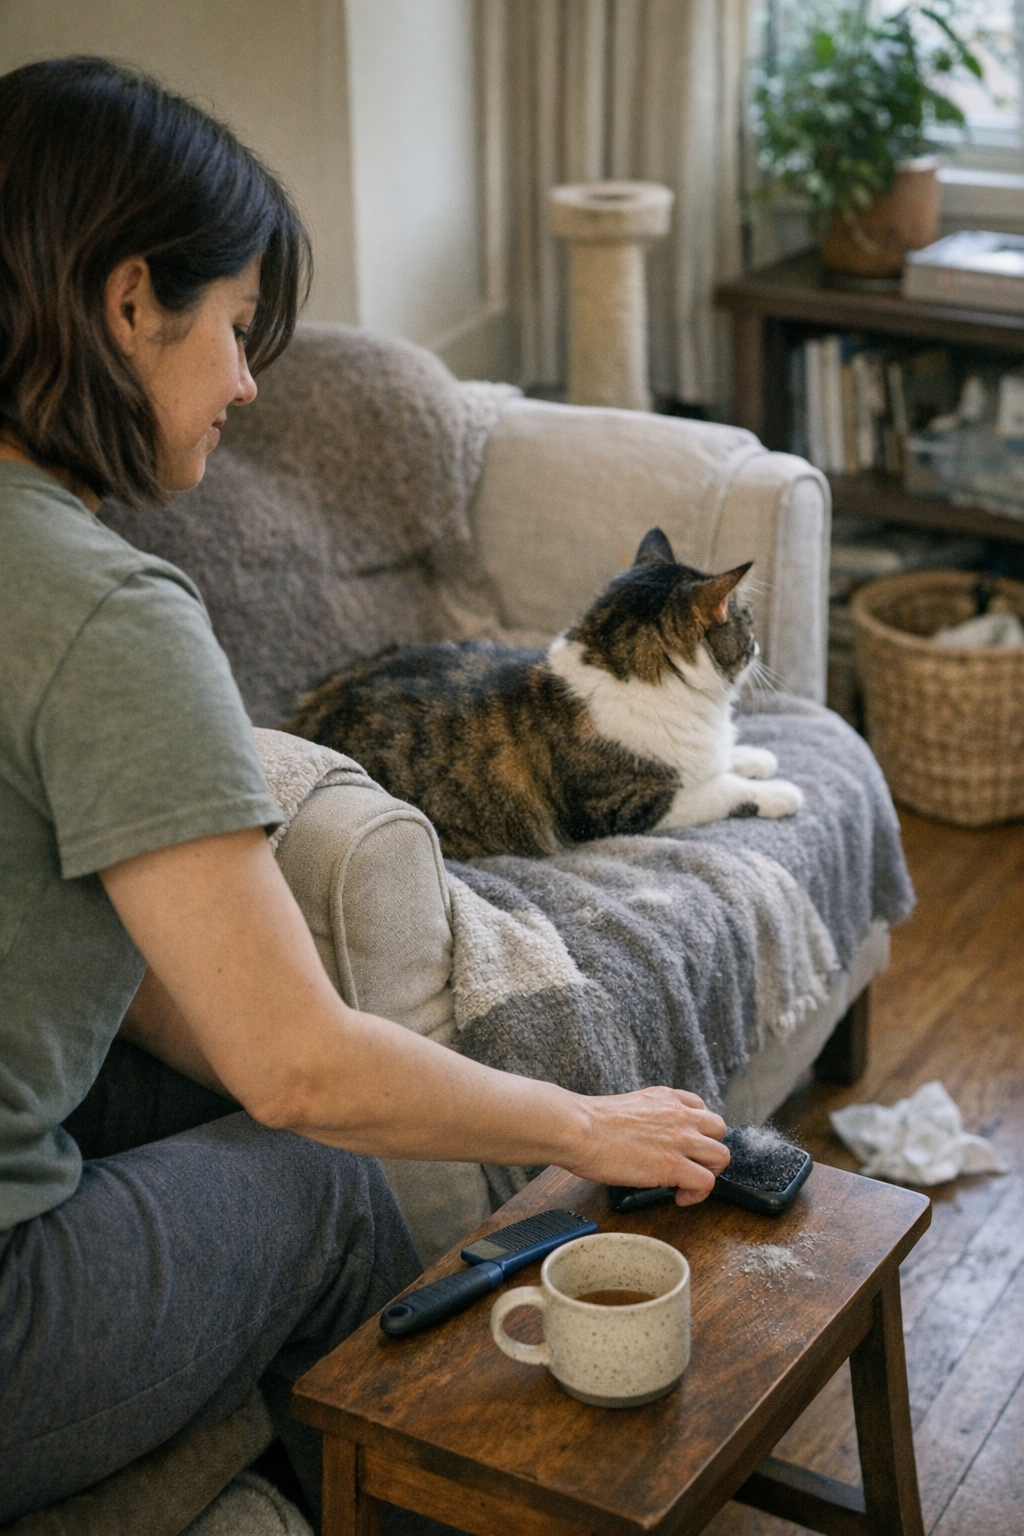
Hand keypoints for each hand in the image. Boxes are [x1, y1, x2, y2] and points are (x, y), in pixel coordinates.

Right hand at [566, 1087, 729, 1205]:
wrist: (578, 1129)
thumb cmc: (589, 1122)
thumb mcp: (629, 1106)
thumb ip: (647, 1116)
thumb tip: (645, 1136)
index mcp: (665, 1097)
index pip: (701, 1108)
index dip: (698, 1130)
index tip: (686, 1145)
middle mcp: (679, 1114)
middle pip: (719, 1131)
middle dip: (709, 1150)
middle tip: (692, 1165)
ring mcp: (680, 1139)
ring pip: (721, 1156)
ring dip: (709, 1172)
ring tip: (689, 1183)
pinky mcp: (673, 1165)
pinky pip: (706, 1182)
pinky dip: (698, 1194)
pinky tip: (680, 1197)